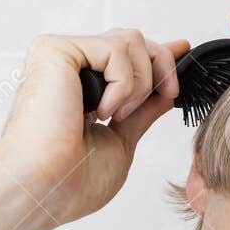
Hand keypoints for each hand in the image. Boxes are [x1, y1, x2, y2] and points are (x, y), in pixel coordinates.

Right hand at [0, 29, 189, 224]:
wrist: (45, 189)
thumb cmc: (71, 181)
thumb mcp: (122, 140)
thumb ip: (142, 111)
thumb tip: (165, 90)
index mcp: (80, 87)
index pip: (123, 55)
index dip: (157, 53)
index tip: (184, 49)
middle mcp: (67, 67)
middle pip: (133, 40)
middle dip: (160, 67)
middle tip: (167, 95)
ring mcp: (59, 56)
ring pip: (130, 40)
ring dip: (139, 84)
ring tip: (116, 116)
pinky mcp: (55, 50)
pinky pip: (115, 48)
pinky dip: (122, 84)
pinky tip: (101, 111)